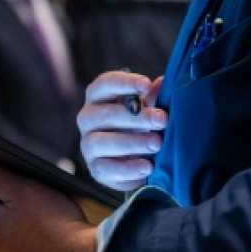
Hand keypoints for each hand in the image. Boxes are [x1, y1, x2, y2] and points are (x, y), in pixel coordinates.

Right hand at [78, 69, 166, 191]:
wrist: (134, 158)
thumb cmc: (139, 124)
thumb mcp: (148, 108)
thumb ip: (153, 96)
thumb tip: (161, 83)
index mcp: (99, 96)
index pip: (105, 83)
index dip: (125, 82)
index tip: (146, 85)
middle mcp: (88, 118)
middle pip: (105, 114)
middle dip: (137, 117)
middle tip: (162, 120)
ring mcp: (88, 145)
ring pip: (102, 142)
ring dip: (133, 142)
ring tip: (157, 144)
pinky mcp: (95, 169)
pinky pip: (107, 169)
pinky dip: (128, 169)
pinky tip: (147, 166)